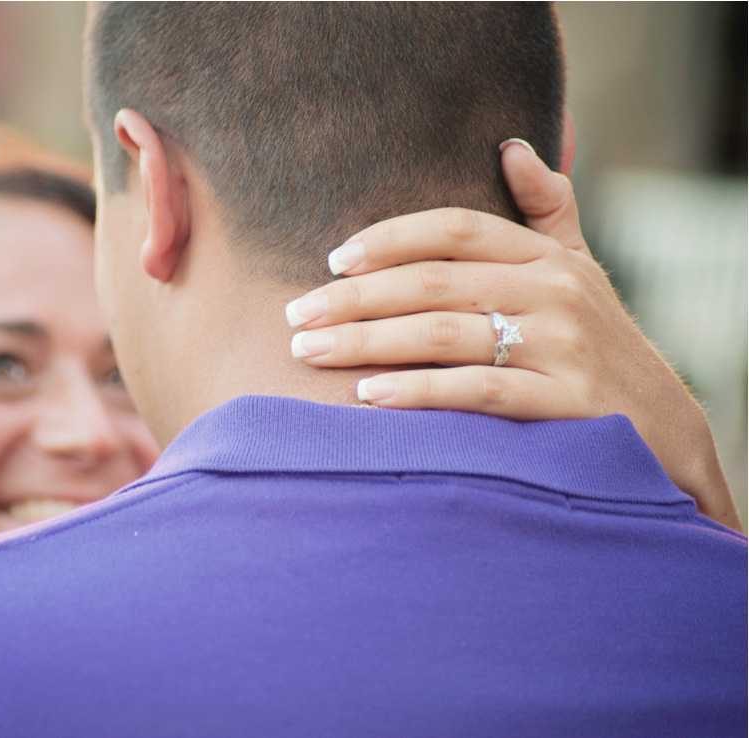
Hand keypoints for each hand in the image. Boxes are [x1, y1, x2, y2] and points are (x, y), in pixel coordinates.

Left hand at [285, 140, 740, 530]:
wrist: (661, 426)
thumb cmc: (598, 341)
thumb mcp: (580, 267)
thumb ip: (545, 209)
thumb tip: (513, 146)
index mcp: (545, 256)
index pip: (454, 229)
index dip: (388, 239)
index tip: (333, 261)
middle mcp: (554, 292)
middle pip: (432, 282)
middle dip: (354, 298)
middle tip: (295, 313)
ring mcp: (560, 347)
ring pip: (443, 334)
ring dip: (365, 342)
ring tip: (308, 351)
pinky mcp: (562, 403)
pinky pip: (475, 392)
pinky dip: (417, 392)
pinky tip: (367, 394)